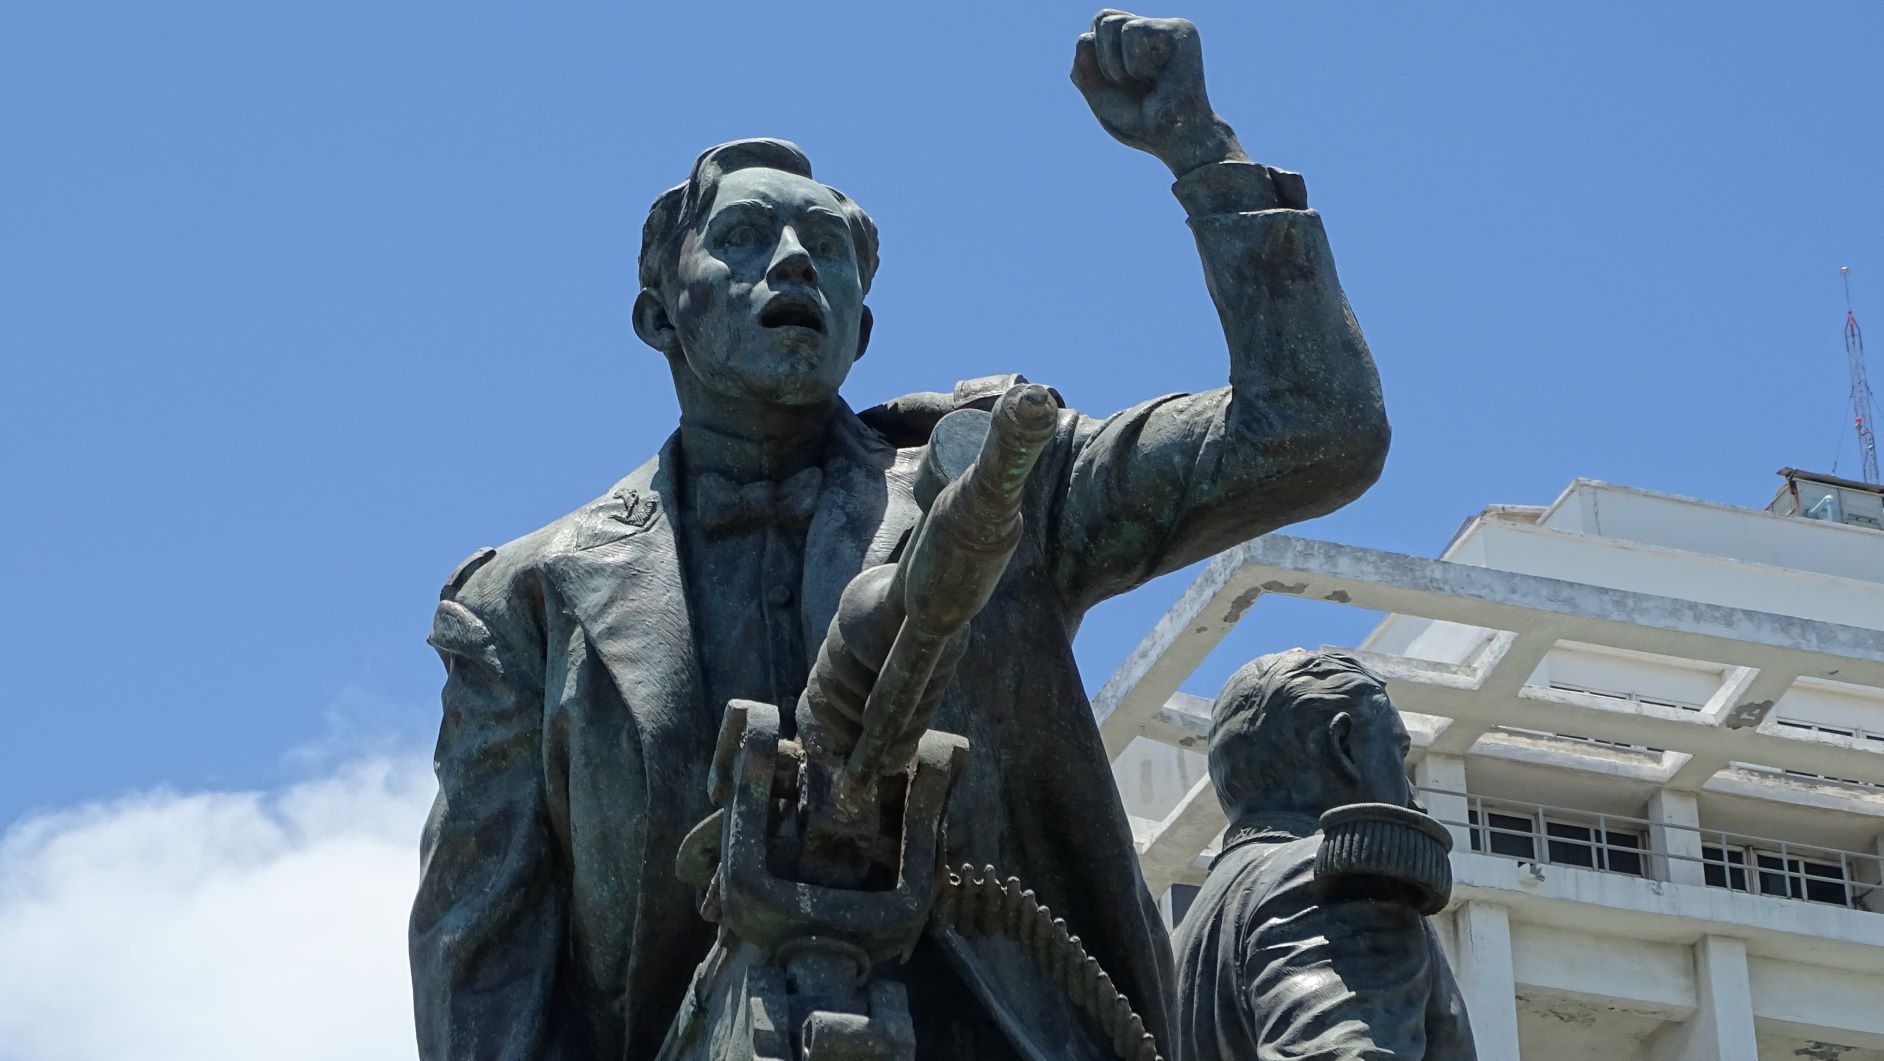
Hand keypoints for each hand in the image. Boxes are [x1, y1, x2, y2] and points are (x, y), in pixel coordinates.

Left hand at [1071, 10, 1246, 175]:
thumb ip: (1083, 67)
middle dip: (1102, 60)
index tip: (1118, 87)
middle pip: (1102, 18)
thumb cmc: (1141, 122)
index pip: (1096, 29)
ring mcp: (1167, 27)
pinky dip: (1132, 63)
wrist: (1173, 139)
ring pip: (1109, 22)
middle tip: (1130, 85)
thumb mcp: (1099, 96)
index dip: (1094, 60)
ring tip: (1143, 82)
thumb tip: (1084, 38)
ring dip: (1113, 64)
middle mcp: (1152, 31)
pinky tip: (1157, 77)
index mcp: (1135, 44)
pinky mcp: (1180, 30)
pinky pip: (1132, 30)